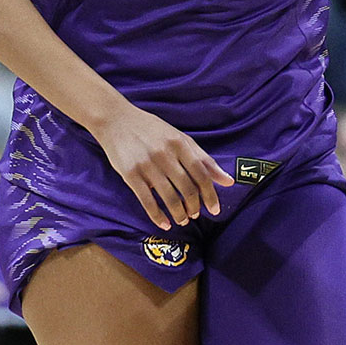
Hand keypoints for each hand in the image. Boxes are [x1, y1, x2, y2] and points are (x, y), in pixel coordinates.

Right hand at [92, 106, 232, 229]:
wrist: (116, 120)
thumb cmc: (151, 129)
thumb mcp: (179, 138)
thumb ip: (203, 159)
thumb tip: (228, 181)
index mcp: (179, 143)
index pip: (201, 173)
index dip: (210, 194)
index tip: (215, 210)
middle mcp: (165, 154)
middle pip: (187, 188)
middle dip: (194, 206)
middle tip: (195, 215)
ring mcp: (147, 165)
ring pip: (169, 197)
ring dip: (178, 214)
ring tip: (182, 220)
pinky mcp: (130, 174)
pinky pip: (147, 201)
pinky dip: (157, 216)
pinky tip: (164, 224)